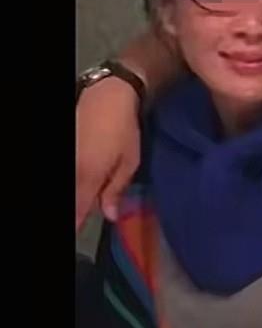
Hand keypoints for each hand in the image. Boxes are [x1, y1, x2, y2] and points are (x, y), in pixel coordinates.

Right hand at [76, 78, 141, 228]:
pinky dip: (79, 178)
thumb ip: (115, 190)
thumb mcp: (129, 162)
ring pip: (72, 186)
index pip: (76, 211)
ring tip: (94, 191)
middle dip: (81, 208)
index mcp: (87, 176)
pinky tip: (90, 177)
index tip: (80, 232)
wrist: (107, 94)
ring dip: (81, 192)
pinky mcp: (67, 146)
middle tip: (94, 207)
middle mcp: (72, 169)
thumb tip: (108, 216)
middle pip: (73, 199)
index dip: (77, 225)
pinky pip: (72, 171)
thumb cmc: (124, 129)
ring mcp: (67, 156)